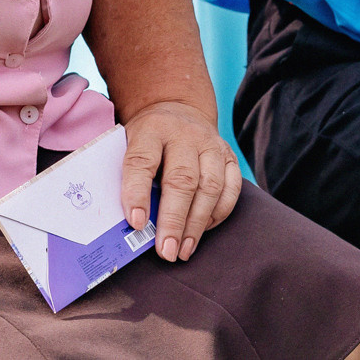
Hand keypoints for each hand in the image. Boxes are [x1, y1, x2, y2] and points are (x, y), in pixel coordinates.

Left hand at [119, 99, 241, 262]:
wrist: (177, 109)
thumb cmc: (148, 138)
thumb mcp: (129, 143)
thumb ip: (128, 175)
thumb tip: (129, 222)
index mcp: (152, 129)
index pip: (142, 161)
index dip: (137, 193)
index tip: (136, 224)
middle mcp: (185, 134)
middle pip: (182, 179)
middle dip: (173, 220)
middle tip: (166, 250)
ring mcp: (211, 144)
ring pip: (210, 186)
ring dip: (196, 224)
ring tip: (183, 250)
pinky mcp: (229, 156)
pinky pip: (231, 189)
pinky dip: (218, 214)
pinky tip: (202, 232)